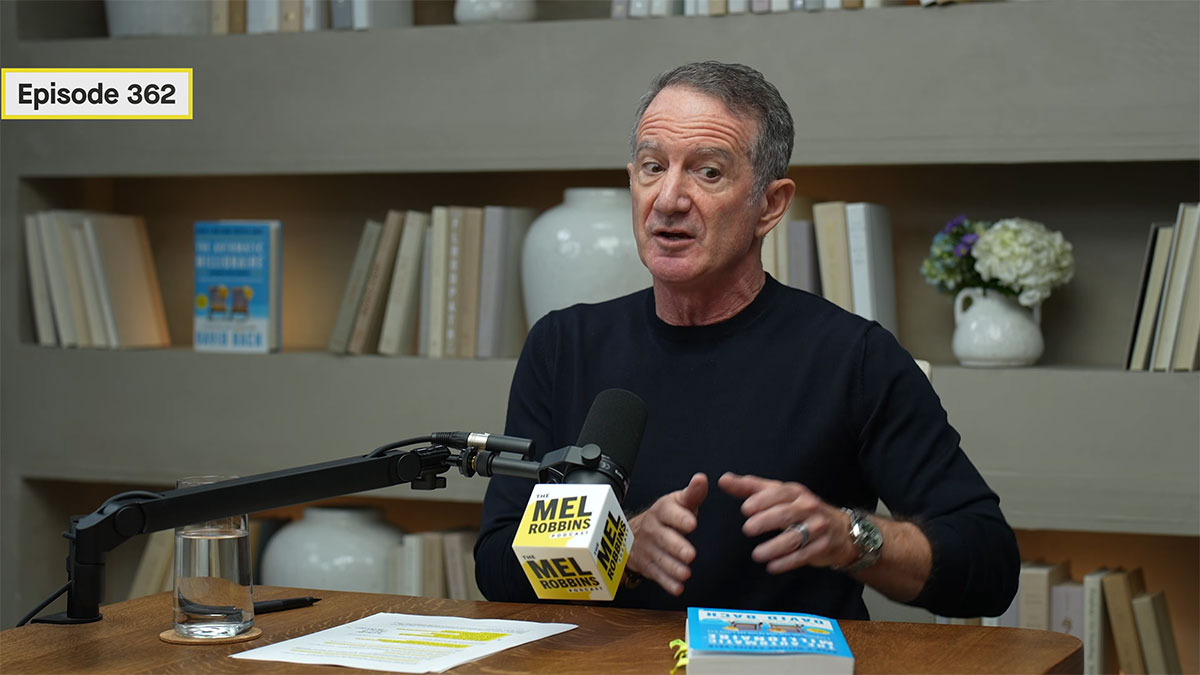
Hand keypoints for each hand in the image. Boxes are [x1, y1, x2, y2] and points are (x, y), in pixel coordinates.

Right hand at [626, 472, 707, 595]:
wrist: (635, 533)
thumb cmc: (666, 517)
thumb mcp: (678, 502)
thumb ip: (692, 493)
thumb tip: (701, 479)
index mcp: (662, 510)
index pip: (669, 512)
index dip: (680, 518)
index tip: (692, 523)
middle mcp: (653, 529)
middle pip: (664, 538)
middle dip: (676, 547)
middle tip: (690, 554)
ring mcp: (648, 548)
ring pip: (660, 558)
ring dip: (672, 567)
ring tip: (686, 574)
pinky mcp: (647, 565)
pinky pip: (656, 575)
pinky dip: (666, 583)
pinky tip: (677, 587)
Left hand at [718, 472, 854, 573]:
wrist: (840, 530)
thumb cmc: (800, 509)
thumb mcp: (778, 494)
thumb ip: (750, 487)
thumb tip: (723, 480)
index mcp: (796, 492)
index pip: (779, 493)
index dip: (762, 500)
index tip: (745, 509)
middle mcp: (808, 508)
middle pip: (785, 514)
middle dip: (765, 521)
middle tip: (747, 529)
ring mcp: (817, 528)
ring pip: (794, 538)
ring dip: (774, 547)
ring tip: (757, 554)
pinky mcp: (822, 547)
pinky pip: (803, 556)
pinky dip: (786, 562)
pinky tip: (771, 566)